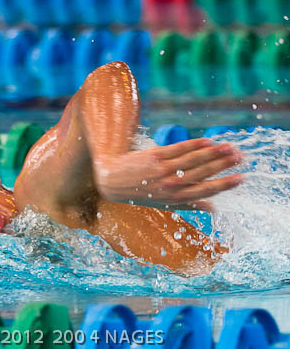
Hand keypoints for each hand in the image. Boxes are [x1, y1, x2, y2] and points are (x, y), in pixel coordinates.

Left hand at [93, 138, 242, 210]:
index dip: (224, 185)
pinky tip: (207, 141)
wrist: (111, 180)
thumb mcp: (163, 203)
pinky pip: (178, 149)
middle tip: (240, 157)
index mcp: (175, 198)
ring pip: (194, 160)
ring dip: (214, 152)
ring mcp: (163, 170)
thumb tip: (214, 209)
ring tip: (230, 146)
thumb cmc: (139, 192)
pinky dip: (194, 144)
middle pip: (203, 173)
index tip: (240, 178)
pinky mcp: (154, 156)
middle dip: (223, 164)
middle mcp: (170, 185)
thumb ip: (188, 205)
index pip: (205, 190)